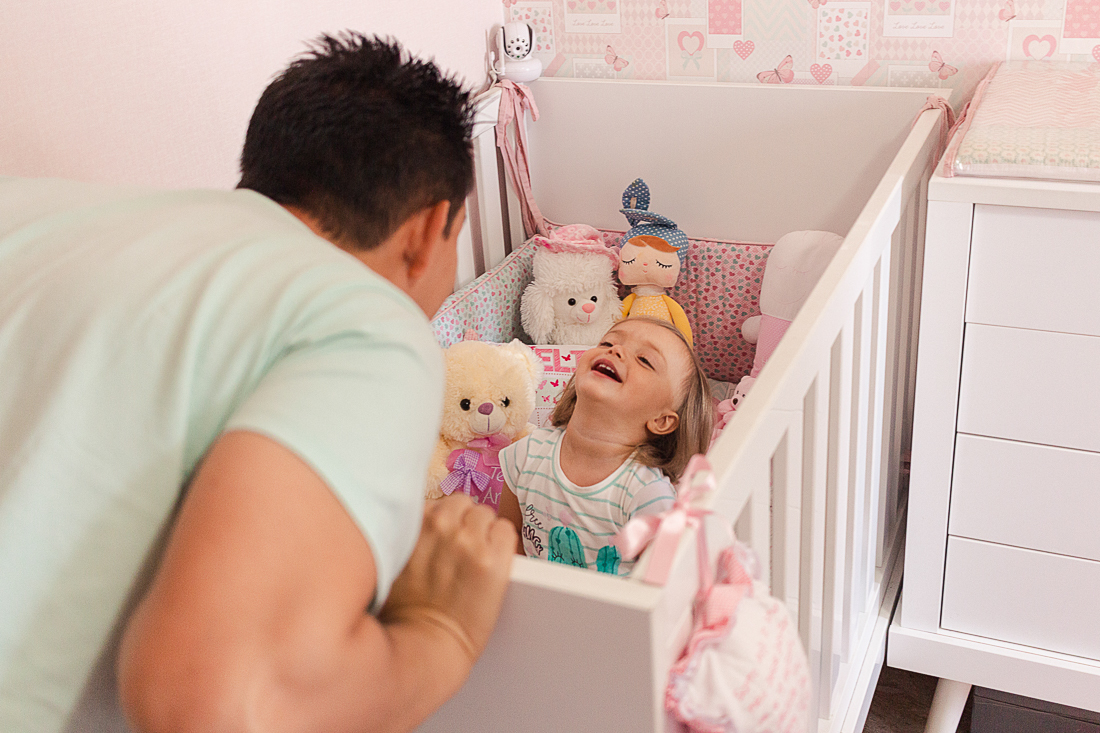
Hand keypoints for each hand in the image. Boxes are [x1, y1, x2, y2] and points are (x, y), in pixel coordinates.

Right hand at [380, 494, 514, 663]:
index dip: (443, 520)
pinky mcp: (494, 560)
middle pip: (463, 503)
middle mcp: (441, 526)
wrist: (428, 644)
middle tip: (459, 550)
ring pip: (486, 514)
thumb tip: (427, 516)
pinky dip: (502, 543)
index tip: (443, 538)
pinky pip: (506, 531)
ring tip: (474, 559)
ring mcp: (469, 542)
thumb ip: (410, 531)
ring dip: (482, 532)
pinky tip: (491, 564)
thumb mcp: (394, 558)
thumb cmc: (406, 609)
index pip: (438, 502)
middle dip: (462, 522)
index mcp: (413, 523)